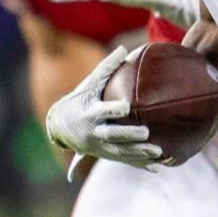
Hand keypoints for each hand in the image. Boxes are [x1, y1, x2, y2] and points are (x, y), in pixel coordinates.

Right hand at [44, 46, 161, 179]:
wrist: (59, 126)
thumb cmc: (79, 100)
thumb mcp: (89, 84)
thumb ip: (107, 68)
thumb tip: (125, 49)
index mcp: (90, 112)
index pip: (102, 111)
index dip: (112, 110)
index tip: (126, 107)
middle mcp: (94, 131)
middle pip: (111, 135)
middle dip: (128, 136)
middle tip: (146, 133)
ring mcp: (99, 146)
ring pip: (120, 152)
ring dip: (138, 153)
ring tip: (158, 152)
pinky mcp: (105, 155)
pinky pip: (124, 160)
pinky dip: (139, 164)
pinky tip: (157, 167)